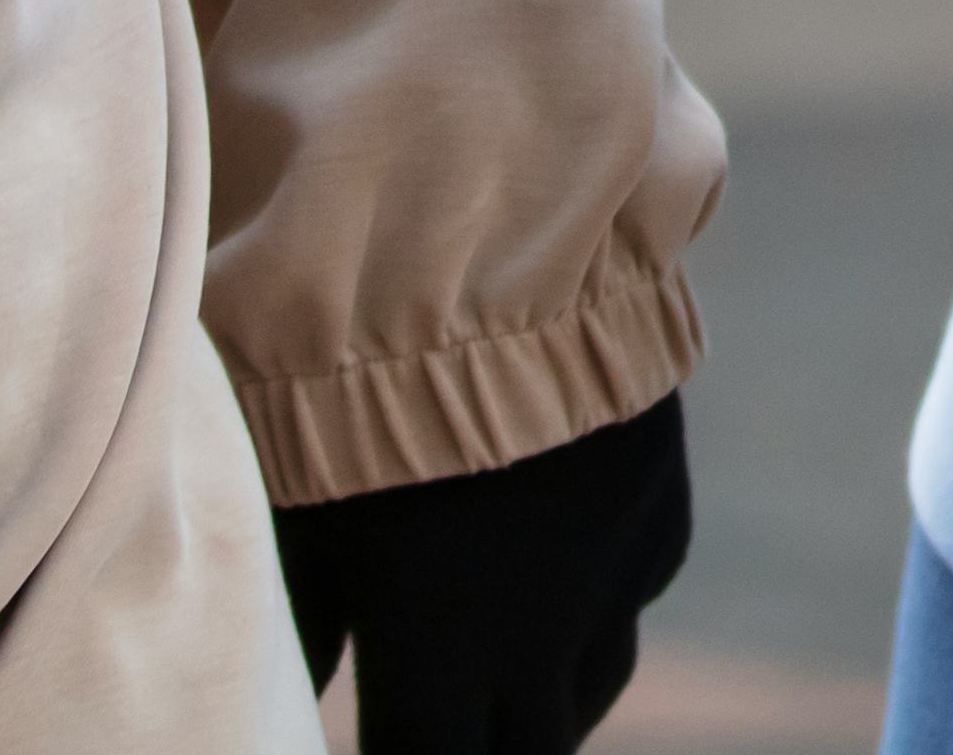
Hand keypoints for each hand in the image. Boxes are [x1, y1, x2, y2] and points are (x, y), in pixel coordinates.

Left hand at [277, 391, 688, 754]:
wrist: (492, 248)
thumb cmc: (356, 380)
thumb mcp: (303, 506)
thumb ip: (299, 619)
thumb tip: (295, 690)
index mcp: (437, 653)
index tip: (381, 744)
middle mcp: (539, 637)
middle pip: (525, 754)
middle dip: (479, 750)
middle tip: (441, 728)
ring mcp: (612, 573)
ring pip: (591, 691)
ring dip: (544, 708)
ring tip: (502, 698)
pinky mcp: (657, 506)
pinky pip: (633, 592)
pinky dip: (595, 609)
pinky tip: (561, 584)